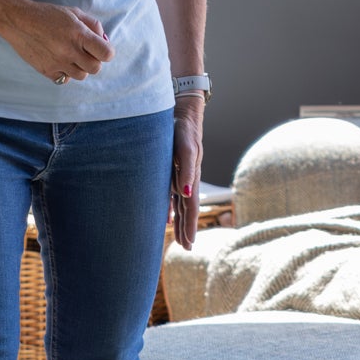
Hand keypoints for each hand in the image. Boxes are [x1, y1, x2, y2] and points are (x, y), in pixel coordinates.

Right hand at [0, 0, 111, 82]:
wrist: (18, 21)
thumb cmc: (47, 15)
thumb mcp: (73, 12)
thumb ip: (92, 25)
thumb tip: (104, 39)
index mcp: (78, 34)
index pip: (106, 53)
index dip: (106, 52)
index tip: (101, 48)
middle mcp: (69, 50)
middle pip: (95, 68)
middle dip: (94, 60)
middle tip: (85, 52)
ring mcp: (57, 62)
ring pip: (81, 76)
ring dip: (80, 67)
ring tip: (71, 56)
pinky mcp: (46, 71)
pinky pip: (64, 79)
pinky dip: (65, 72)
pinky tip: (59, 61)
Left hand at [171, 98, 203, 248]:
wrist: (182, 111)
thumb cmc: (183, 129)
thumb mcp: (185, 148)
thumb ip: (185, 169)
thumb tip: (185, 194)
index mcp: (191, 177)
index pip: (191, 207)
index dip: (190, 226)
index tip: (189, 244)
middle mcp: (187, 179)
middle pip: (188, 209)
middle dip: (187, 229)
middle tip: (187, 248)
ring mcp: (181, 174)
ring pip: (180, 204)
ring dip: (180, 221)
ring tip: (179, 238)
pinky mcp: (173, 168)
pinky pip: (172, 193)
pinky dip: (171, 207)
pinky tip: (167, 217)